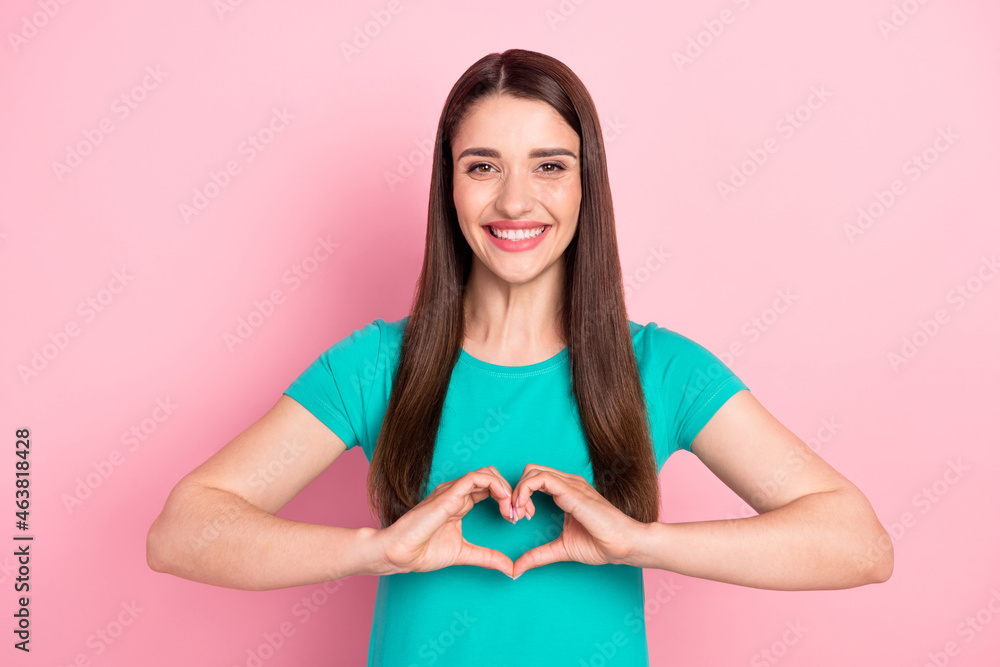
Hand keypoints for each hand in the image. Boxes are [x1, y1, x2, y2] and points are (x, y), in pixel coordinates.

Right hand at [374, 466, 516, 577]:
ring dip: (506, 489)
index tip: (520, 519)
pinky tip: (504, 502)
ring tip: (513, 511)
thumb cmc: (422, 552)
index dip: (510, 500)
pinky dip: (495, 485)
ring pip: (487, 473)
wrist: (399, 554)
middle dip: (513, 493)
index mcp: (460, 502)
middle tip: (523, 514)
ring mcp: (452, 491)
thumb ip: (488, 557)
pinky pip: (475, 477)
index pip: (491, 489)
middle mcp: (457, 493)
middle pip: (493, 477)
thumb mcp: (465, 554)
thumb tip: (510, 568)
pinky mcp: (448, 494)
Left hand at [509, 463, 644, 579]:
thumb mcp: (561, 549)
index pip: (535, 479)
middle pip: (530, 471)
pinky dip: (524, 491)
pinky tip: (525, 511)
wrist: (625, 545)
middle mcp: (568, 483)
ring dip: (517, 491)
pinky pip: (540, 479)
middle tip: (514, 516)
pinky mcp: (572, 491)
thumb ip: (538, 555)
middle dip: (515, 491)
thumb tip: (516, 569)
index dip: (520, 496)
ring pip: (532, 471)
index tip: (518, 518)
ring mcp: (570, 484)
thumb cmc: (601, 544)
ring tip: (518, 515)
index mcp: (566, 491)